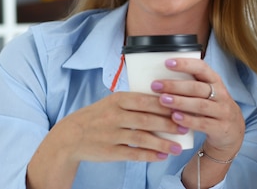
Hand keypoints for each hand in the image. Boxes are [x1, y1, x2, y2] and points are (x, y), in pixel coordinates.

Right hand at [42, 92, 185, 162]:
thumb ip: (135, 101)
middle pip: (147, 119)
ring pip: (142, 138)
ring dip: (163, 143)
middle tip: (186, 126)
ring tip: (178, 147)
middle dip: (169, 123)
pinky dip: (149, 155)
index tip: (183, 107)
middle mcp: (115, 116)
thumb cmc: (98, 116)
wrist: (70, 136)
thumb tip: (166, 100)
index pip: (146, 100)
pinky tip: (162, 156)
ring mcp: (112, 134)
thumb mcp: (113, 102)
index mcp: (118, 99)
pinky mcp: (109, 151)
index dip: (166, 104)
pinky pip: (133, 154)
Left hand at [151, 57, 244, 158]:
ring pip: (200, 104)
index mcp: (215, 81)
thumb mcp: (207, 93)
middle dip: (175, 85)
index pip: (201, 68)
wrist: (233, 131)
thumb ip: (191, 85)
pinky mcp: (221, 128)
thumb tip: (162, 76)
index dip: (185, 64)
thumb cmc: (212, 107)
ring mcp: (223, 111)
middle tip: (156, 85)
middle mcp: (221, 94)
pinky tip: (175, 118)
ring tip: (163, 100)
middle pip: (197, 87)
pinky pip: (203, 123)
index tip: (167, 63)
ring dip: (180, 102)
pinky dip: (188, 120)